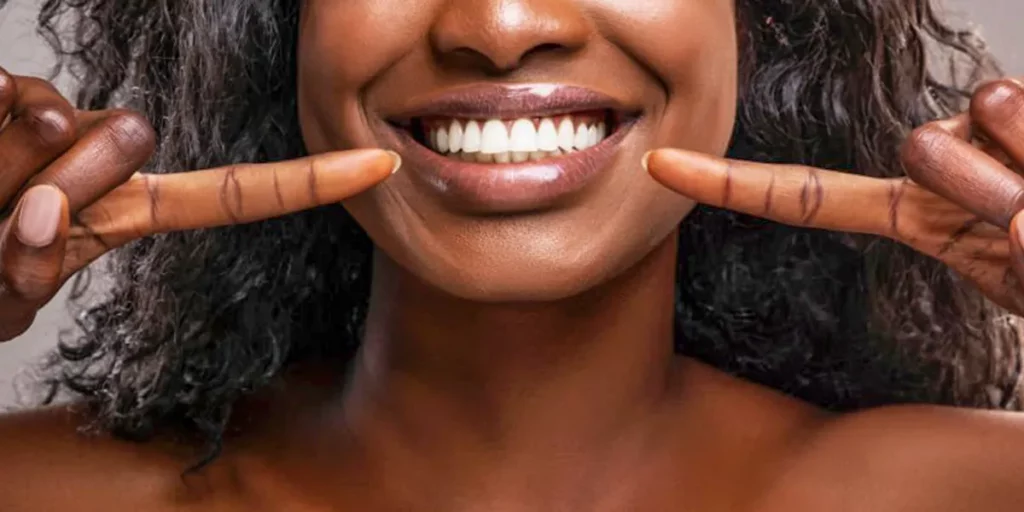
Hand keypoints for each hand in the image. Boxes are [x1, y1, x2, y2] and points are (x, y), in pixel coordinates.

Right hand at [0, 67, 398, 340]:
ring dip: (1, 169)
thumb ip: (30, 251)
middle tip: (12, 216)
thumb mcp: (4, 284)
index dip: (310, 183)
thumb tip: (47, 172)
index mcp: (131, 213)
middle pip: (129, 136)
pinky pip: (3, 93)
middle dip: (63, 183)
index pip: (233, 194)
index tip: (384, 165)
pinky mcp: (5, 94)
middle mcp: (107, 167)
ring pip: (60, 118)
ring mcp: (58, 129)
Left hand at [644, 78, 1023, 315]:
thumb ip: (1008, 247)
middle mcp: (935, 171)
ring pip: (977, 112)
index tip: (658, 166)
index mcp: (915, 219)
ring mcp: (977, 138)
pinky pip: (1016, 106)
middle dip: (978, 182)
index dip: (730, 183)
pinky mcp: (1011, 110)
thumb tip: (1014, 200)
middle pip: (916, 145)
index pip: (804, 197)